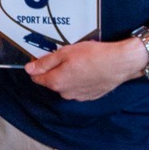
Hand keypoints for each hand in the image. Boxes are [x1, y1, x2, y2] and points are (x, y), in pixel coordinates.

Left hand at [25, 37, 146, 102]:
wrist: (119, 64)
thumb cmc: (94, 56)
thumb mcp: (65, 53)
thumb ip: (45, 62)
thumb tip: (29, 68)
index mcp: (56, 82)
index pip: (36, 78)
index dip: (38, 66)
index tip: (43, 57)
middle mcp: (65, 93)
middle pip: (52, 81)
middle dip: (56, 70)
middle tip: (67, 56)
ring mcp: (78, 96)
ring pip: (66, 85)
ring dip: (69, 75)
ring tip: (81, 61)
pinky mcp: (90, 96)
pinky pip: (79, 88)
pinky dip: (81, 79)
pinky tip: (89, 69)